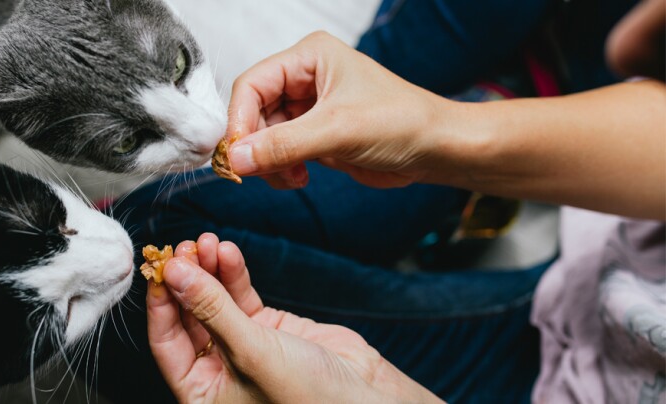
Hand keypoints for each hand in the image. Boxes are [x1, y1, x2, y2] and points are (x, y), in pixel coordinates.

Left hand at [146, 233, 442, 403]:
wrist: (367, 400)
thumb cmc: (308, 398)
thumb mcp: (251, 351)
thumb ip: (211, 309)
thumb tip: (174, 273)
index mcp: (201, 393)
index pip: (166, 342)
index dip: (161, 303)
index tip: (159, 267)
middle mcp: (217, 371)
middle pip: (188, 316)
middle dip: (186, 279)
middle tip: (185, 246)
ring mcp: (242, 346)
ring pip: (214, 301)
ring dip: (209, 270)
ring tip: (208, 241)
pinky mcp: (268, 328)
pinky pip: (241, 296)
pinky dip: (234, 273)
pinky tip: (228, 252)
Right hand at [224, 31, 455, 189]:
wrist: (436, 150)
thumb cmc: (403, 122)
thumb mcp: (338, 130)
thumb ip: (283, 144)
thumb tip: (236, 158)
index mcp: (310, 57)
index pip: (251, 84)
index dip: (239, 119)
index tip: (236, 153)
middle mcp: (305, 78)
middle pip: (253, 112)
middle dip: (255, 145)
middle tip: (258, 171)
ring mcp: (309, 108)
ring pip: (263, 136)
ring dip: (269, 162)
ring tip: (291, 177)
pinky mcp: (315, 135)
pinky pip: (279, 152)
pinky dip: (281, 169)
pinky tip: (300, 177)